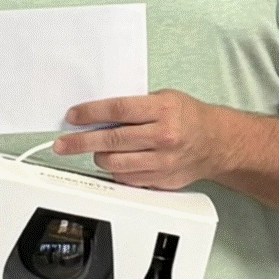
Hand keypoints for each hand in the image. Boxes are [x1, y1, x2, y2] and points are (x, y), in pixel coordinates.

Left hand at [51, 89, 237, 189]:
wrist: (216, 142)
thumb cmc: (188, 117)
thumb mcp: (164, 98)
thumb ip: (134, 106)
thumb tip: (97, 114)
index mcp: (163, 110)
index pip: (118, 110)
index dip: (90, 113)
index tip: (73, 117)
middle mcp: (163, 136)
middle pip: (111, 139)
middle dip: (80, 142)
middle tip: (62, 144)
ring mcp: (161, 161)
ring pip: (115, 163)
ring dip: (98, 156)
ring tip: (94, 150)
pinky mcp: (160, 180)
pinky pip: (126, 178)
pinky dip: (115, 170)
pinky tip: (115, 162)